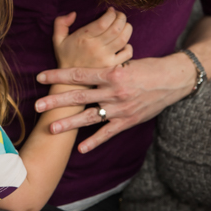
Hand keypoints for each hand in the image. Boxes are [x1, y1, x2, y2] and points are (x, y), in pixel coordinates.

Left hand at [34, 52, 194, 152]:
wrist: (173, 80)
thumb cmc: (148, 68)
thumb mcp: (126, 61)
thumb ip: (106, 68)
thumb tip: (85, 68)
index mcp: (112, 73)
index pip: (79, 73)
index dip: (58, 75)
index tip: (40, 76)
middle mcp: (114, 91)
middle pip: (79, 96)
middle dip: (56, 101)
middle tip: (37, 106)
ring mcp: (121, 108)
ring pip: (90, 117)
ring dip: (70, 124)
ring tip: (52, 129)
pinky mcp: (128, 120)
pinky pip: (108, 132)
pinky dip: (95, 141)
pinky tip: (81, 148)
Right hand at [53, 8, 133, 68]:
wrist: (70, 79)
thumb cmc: (65, 56)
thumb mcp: (57, 38)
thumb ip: (61, 23)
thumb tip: (73, 13)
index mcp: (84, 38)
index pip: (103, 22)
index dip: (110, 13)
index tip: (110, 10)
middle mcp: (96, 47)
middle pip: (116, 28)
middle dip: (121, 17)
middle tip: (119, 15)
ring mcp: (105, 57)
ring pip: (123, 39)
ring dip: (127, 28)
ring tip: (124, 25)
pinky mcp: (111, 65)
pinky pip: (127, 54)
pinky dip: (129, 46)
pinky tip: (124, 42)